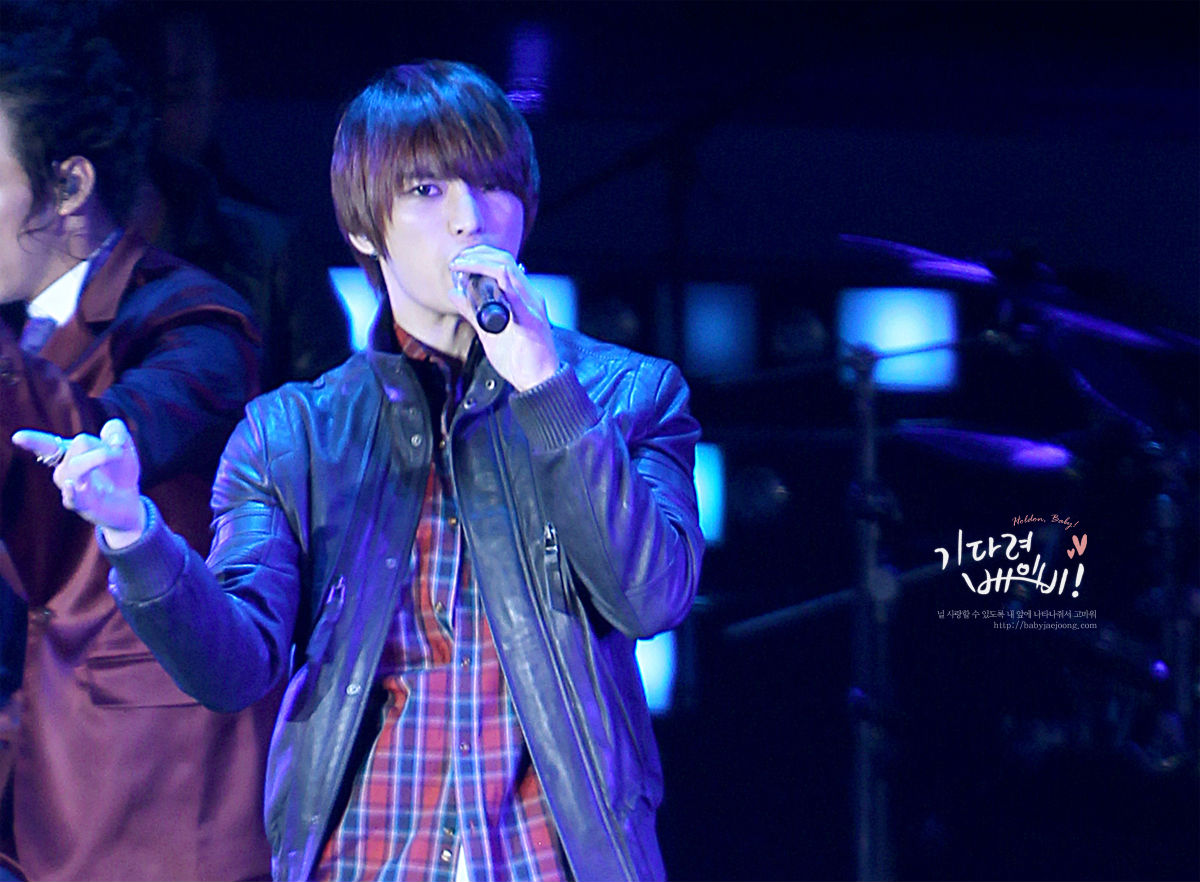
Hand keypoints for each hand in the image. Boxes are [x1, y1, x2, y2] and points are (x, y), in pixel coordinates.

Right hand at [12, 419, 146, 545]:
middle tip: (120, 451)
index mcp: (72, 453)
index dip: (33, 441)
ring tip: (116, 455)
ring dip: (97, 458)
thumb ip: (116, 432)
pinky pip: (72, 499)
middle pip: (77, 445)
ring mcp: (73, 488)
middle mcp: (67, 471)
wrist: (130, 504)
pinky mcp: (83, 506)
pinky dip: (72, 492)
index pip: (48, 445)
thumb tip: (114, 438)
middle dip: (102, 443)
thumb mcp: (123, 448)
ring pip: (74, 469)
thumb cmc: (119, 474)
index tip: (18, 438)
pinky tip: (71, 485)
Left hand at [449, 246, 558, 390]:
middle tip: (457, 259)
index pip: (504, 265)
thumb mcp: (489, 332)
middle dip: (478, 254)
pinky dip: (493, 278)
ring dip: (481, 262)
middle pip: (505, 261)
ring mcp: (531, 306)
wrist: (539, 382)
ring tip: (461, 264)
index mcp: (523, 298)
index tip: (461, 260)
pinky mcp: (530, 319)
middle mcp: (530, 297)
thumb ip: (473, 313)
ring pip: (507, 269)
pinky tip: (475, 276)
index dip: (482, 256)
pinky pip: (513, 291)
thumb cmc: (519, 360)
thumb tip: (455, 294)